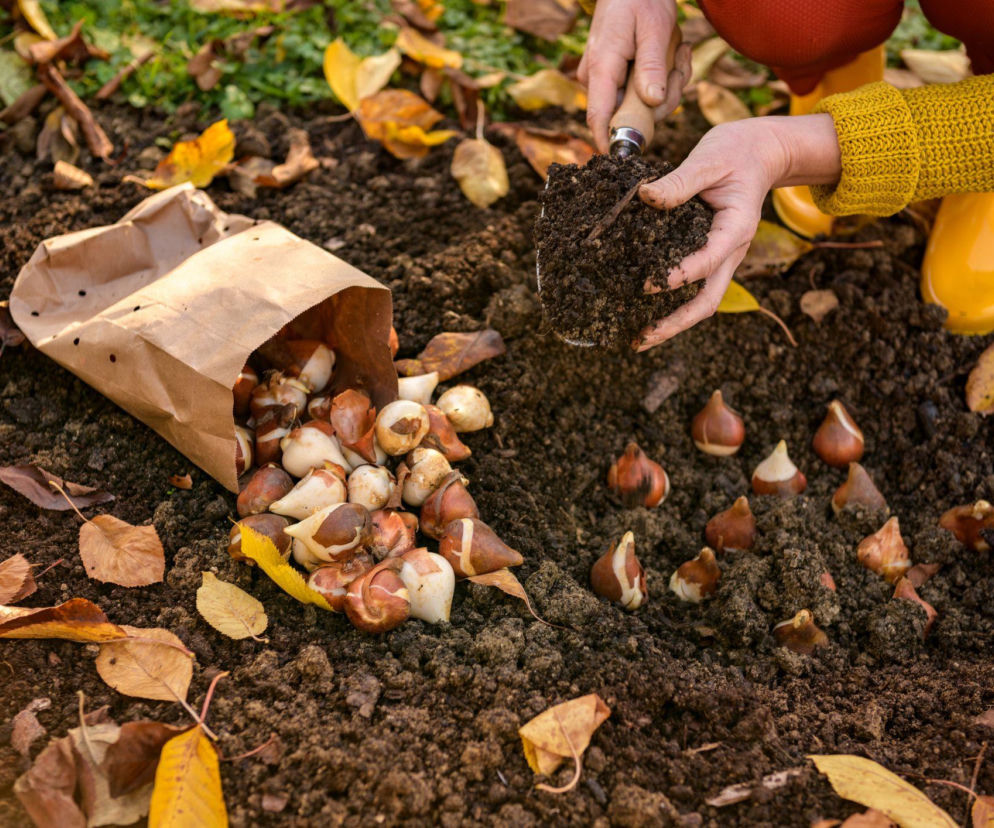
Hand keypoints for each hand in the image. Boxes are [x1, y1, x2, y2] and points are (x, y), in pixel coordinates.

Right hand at [577, 0, 686, 152]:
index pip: (599, 118)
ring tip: (678, 49)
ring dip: (669, 83)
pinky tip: (673, 51)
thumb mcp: (653, 28)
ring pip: (642, 104)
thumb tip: (652, 102)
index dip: (610, 142)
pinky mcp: (618, 77)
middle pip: (630, 114)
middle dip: (664, 98)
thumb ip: (651, 66)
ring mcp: (607, 78)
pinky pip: (644, 91)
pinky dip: (665, 77)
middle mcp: (599, 78)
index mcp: (602, 67)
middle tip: (680, 61)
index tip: (628, 159)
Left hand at [634, 114, 841, 350]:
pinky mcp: (709, 257)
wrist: (759, 153)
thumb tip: (645, 196)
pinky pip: (692, 288)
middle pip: (707, 301)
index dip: (678, 276)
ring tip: (638, 339)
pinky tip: (643, 313)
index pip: (707, 261)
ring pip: (701, 302)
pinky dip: (671, 305)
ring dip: (672, 323)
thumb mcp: (708, 159)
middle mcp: (731, 252)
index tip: (648, 286)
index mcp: (736, 228)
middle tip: (641, 341)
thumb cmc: (736, 152)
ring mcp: (721, 258)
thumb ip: (679, 181)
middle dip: (675, 324)